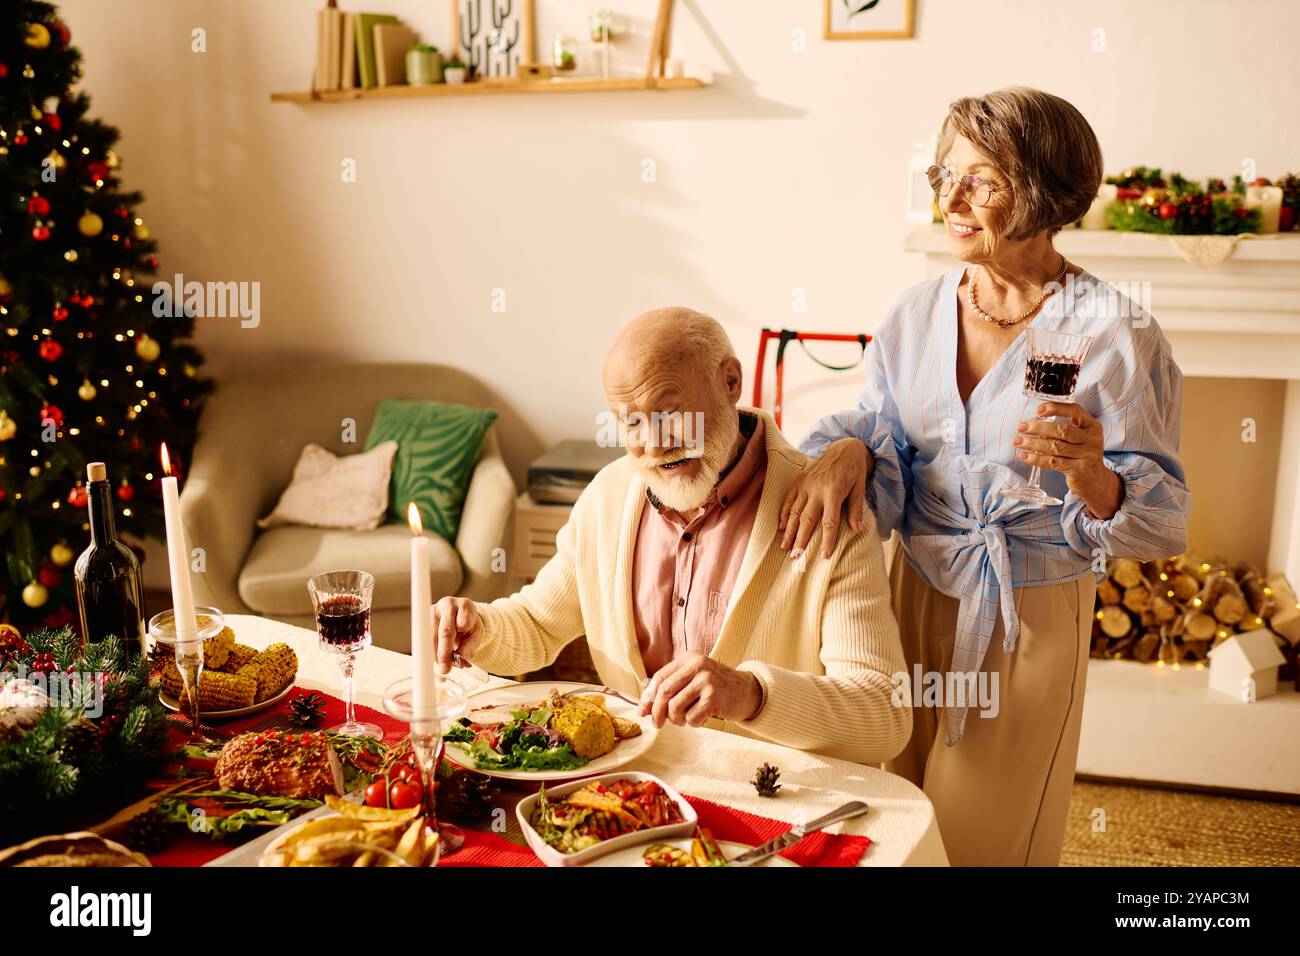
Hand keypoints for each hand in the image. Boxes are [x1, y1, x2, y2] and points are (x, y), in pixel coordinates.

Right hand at [430, 595, 483, 674]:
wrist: (460, 616)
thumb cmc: (469, 624)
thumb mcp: (477, 633)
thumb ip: (470, 645)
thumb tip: (461, 658)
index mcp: (465, 606)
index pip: (464, 619)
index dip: (459, 634)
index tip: (458, 649)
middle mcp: (448, 605)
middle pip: (444, 630)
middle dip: (444, 652)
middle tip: (445, 669)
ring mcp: (433, 611)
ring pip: (431, 636)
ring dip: (435, 654)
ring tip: (443, 666)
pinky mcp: (422, 620)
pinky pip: (423, 639)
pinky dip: (428, 652)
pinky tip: (435, 660)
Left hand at [638, 652, 761, 727]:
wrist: (747, 691)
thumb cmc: (716, 687)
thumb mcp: (693, 680)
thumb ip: (671, 690)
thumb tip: (643, 708)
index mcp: (689, 659)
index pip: (660, 677)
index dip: (648, 696)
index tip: (643, 710)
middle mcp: (697, 665)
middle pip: (664, 691)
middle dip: (656, 711)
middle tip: (656, 724)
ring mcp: (707, 680)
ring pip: (675, 706)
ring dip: (675, 720)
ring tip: (683, 720)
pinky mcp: (714, 697)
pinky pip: (692, 717)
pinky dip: (693, 723)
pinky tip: (701, 718)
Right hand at [779, 438, 872, 557]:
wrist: (843, 448)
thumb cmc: (854, 470)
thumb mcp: (859, 488)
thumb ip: (856, 510)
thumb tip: (859, 531)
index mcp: (833, 491)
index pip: (829, 521)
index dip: (827, 539)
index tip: (824, 555)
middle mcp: (816, 488)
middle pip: (807, 519)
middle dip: (801, 540)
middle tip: (796, 558)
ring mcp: (805, 484)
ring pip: (794, 511)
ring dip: (789, 531)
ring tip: (785, 547)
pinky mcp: (799, 480)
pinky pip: (789, 500)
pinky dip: (784, 514)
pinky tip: (781, 528)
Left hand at [1013, 401, 1122, 518]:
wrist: (1095, 481)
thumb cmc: (1081, 455)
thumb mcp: (1079, 438)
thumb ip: (1063, 428)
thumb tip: (1032, 422)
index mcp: (1092, 426)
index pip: (1074, 411)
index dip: (1056, 408)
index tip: (1038, 409)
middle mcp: (1092, 438)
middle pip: (1062, 430)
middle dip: (1038, 427)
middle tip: (1021, 427)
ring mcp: (1087, 455)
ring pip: (1055, 446)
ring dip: (1033, 443)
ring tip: (1017, 441)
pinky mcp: (1079, 470)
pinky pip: (1053, 462)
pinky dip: (1036, 458)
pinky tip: (1024, 455)